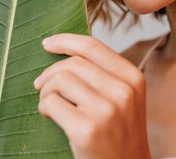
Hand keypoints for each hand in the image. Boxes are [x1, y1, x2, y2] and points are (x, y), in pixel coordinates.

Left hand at [33, 33, 151, 158]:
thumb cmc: (119, 135)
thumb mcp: (125, 99)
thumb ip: (105, 74)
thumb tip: (65, 49)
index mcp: (134, 79)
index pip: (93, 47)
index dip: (66, 41)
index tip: (47, 43)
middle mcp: (123, 92)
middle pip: (73, 63)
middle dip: (50, 73)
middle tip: (41, 86)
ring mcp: (106, 111)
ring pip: (60, 80)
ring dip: (46, 91)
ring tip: (50, 105)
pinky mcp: (86, 130)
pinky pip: (51, 102)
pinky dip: (44, 107)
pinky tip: (50, 116)